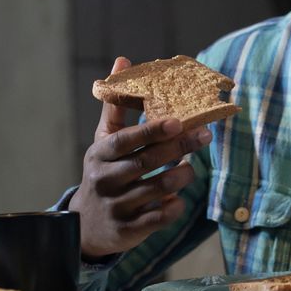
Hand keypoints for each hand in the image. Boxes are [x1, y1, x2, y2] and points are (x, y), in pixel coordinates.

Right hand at [69, 57, 213, 258]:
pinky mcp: (128, 230)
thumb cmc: (104, 171)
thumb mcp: (105, 141)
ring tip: (190, 168)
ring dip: (181, 177)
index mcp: (101, 154)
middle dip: (180, 147)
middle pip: (147, 162)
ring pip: (157, 189)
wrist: (85, 226)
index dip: (152, 131)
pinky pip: (158, 218)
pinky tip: (179, 199)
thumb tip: (122, 60)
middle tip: (205, 136)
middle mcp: (105, 180)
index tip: (178, 120)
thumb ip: (116, 106)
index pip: (127, 140)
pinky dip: (173, 207)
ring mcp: (116, 206)